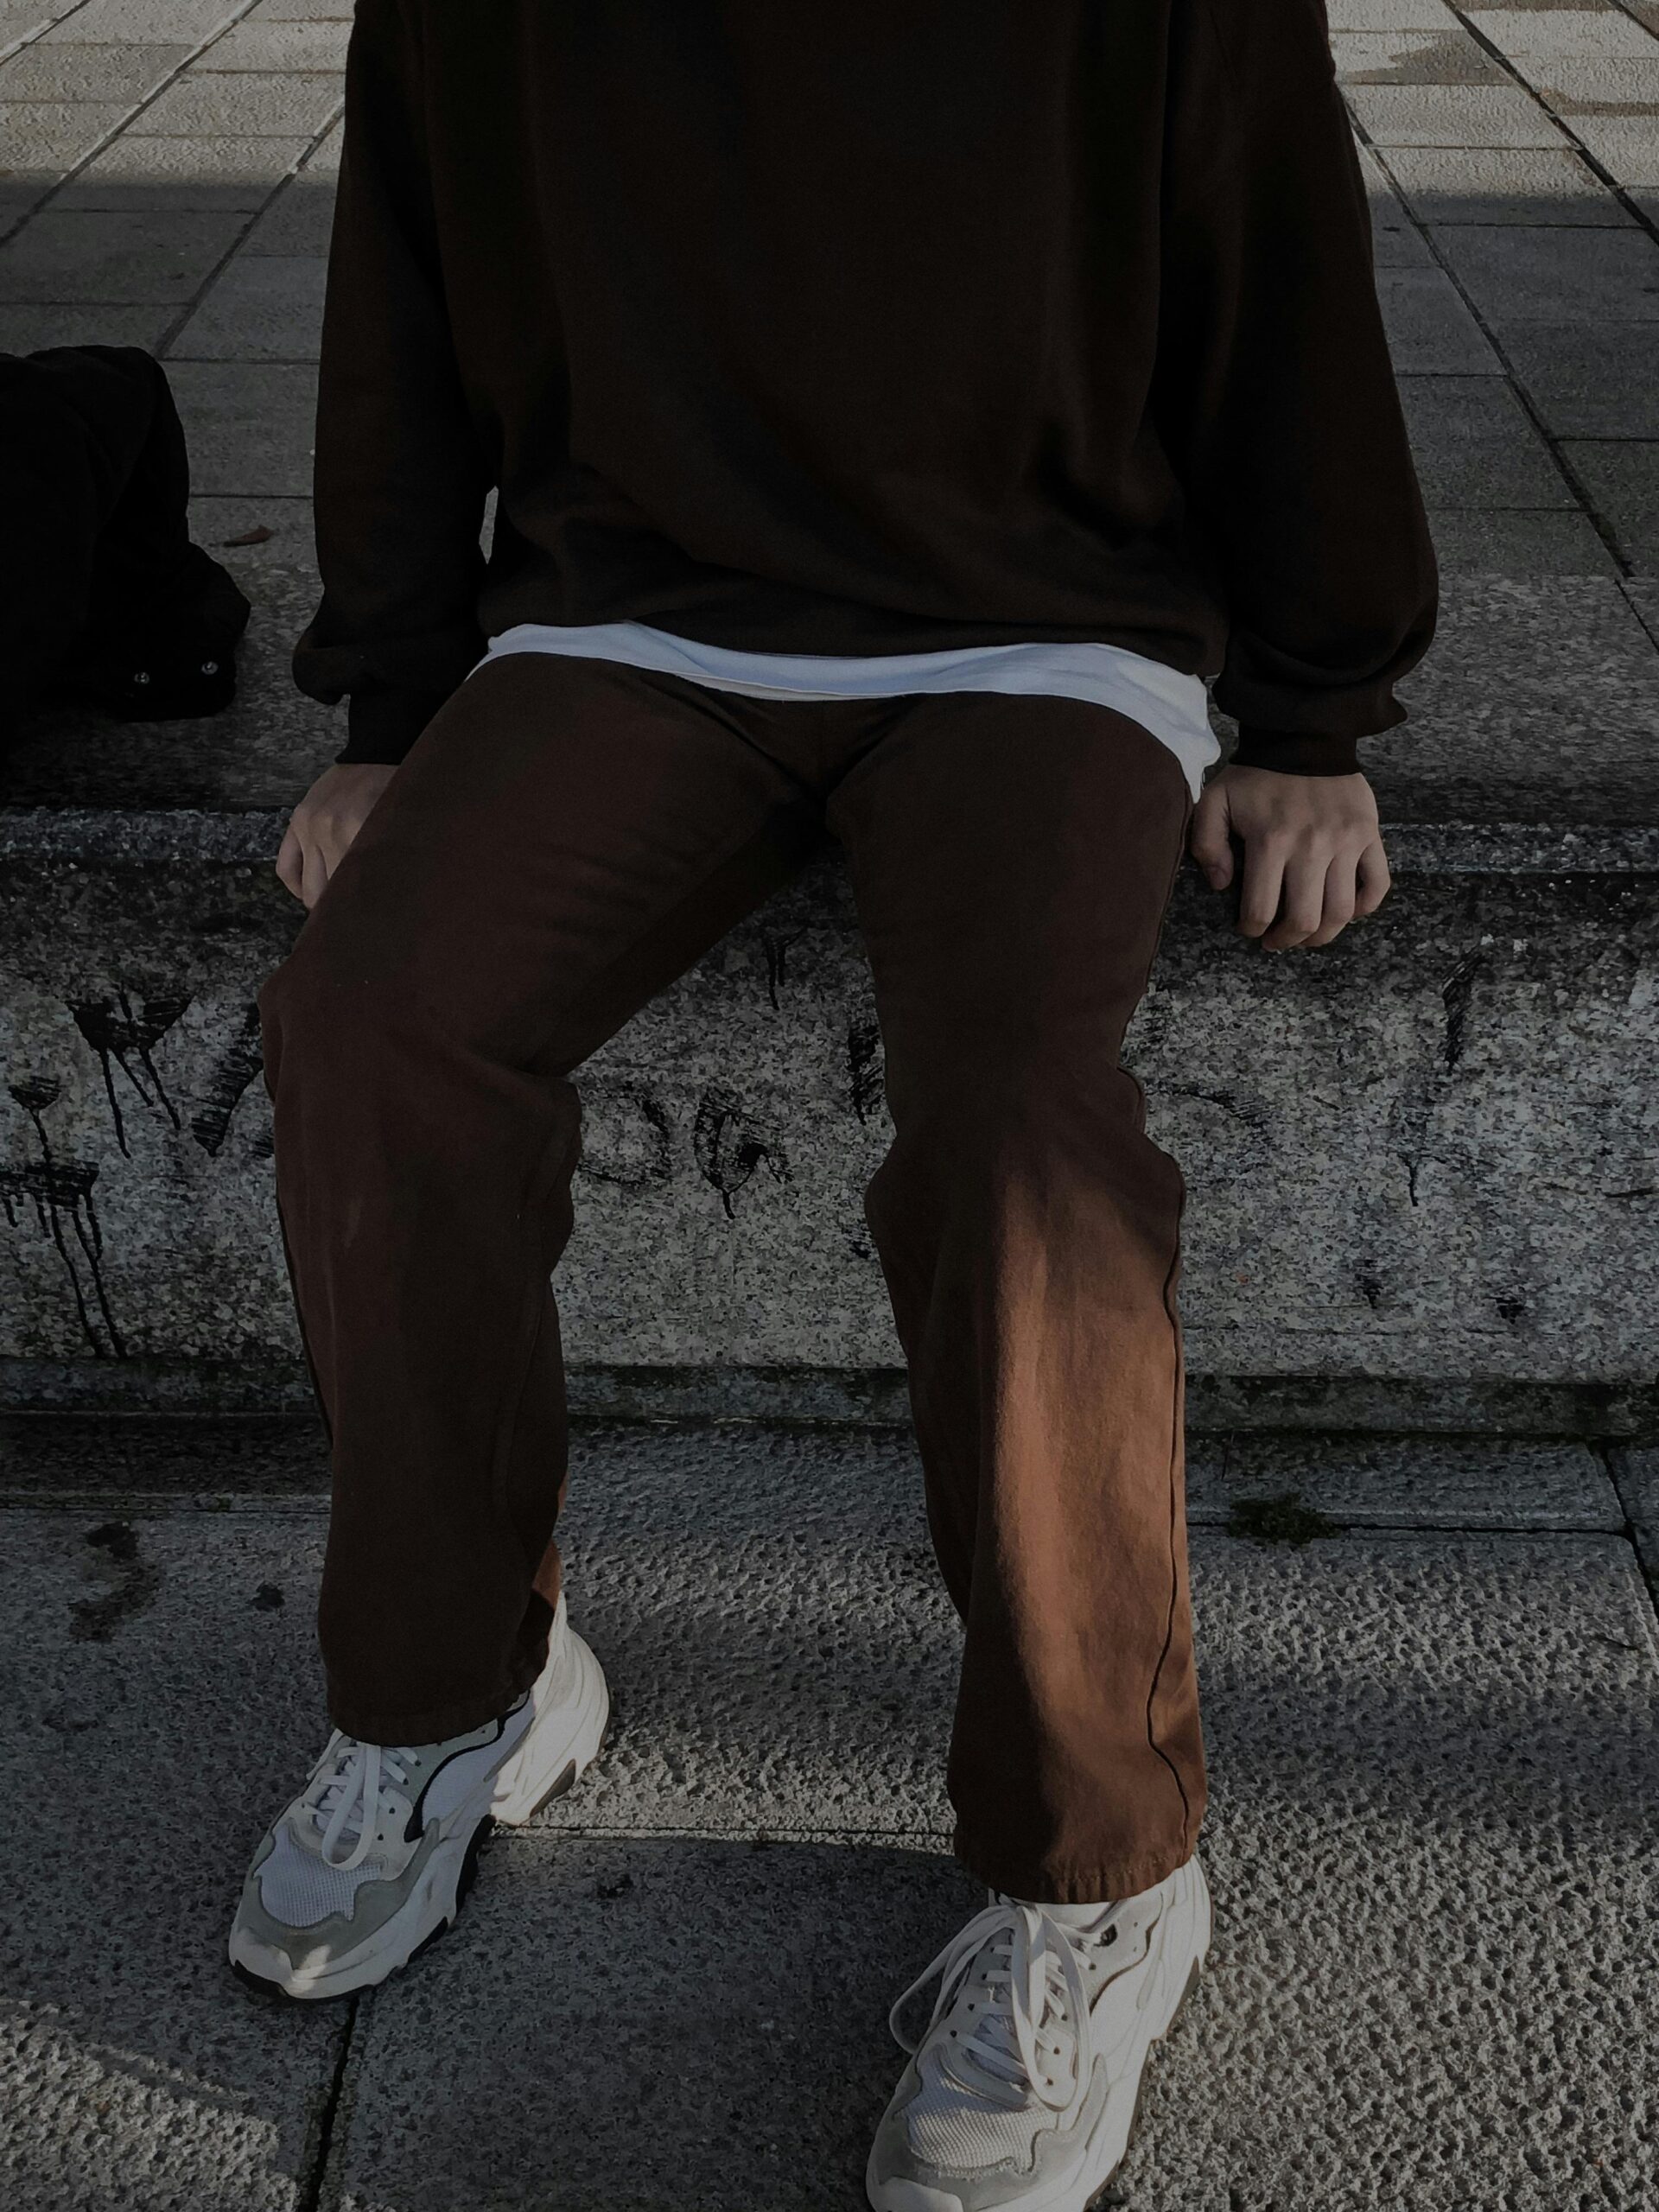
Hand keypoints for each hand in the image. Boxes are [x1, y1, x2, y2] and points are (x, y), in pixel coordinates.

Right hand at [275, 763, 397, 908]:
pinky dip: (297, 887)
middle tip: (361, 922)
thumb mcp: (404, 826)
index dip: (365, 913)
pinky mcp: (296, 822)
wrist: (377, 753)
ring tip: (339, 912)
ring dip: (322, 904)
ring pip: (309, 888)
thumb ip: (394, 860)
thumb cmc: (398, 793)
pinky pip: (286, 868)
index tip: (375, 925)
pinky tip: (312, 896)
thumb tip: (393, 905)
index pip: (356, 890)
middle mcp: (328, 831)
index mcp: (358, 831)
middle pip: (330, 894)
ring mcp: (308, 828)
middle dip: (344, 912)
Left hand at [1189, 764, 1389, 950]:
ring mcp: (1346, 842)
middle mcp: (1311, 847)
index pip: (1262, 910)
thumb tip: (1222, 885)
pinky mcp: (1369, 835)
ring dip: (1324, 934)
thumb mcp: (1216, 800)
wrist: (1304, 736)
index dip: (1252, 929)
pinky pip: (1377, 883)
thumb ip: (1207, 843)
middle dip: (1287, 941)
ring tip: (1308, 935)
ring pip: (1342, 911)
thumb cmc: (1257, 775)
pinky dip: (1366, 907)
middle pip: (1305, 920)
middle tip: (1277, 941)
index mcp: (1271, 842)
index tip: (1249, 928)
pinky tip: (1348, 912)